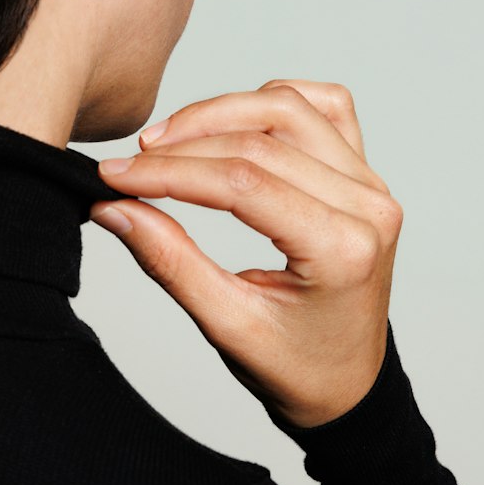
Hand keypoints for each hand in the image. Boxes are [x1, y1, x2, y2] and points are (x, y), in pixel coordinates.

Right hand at [89, 80, 401, 429]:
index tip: (115, 175)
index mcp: (343, 250)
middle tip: (129, 166)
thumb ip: (171, 262)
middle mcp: (368, 206)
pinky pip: (324, 106)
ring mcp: (371, 183)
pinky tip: (233, 123)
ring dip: (220, 114)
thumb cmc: (296, 366)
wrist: (348, 383)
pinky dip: (274, 101)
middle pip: (260, 140)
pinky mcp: (363, 171)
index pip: (242, 183)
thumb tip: (113, 206)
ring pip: (288, 109)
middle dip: (183, 144)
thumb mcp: (227, 326)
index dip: (170, 172)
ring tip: (167, 141)